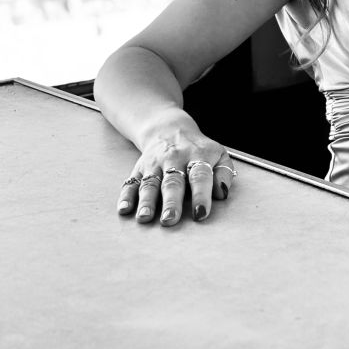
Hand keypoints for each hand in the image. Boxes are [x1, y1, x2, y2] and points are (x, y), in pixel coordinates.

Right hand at [117, 132, 236, 225]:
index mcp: (198, 156)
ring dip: (147, 201)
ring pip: (150, 183)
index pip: (200, 176)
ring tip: (145, 218)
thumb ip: (224, 174)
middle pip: (172, 181)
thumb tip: (222, 193)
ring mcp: (155, 163)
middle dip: (171, 201)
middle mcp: (175, 158)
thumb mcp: (219, 155)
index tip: (200, 213)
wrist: (170, 129)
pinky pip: (130, 182)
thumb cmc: (199, 149)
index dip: (201, 195)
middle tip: (170, 219)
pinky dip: (126, 196)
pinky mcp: (139, 168)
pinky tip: (124, 209)